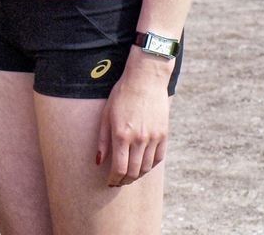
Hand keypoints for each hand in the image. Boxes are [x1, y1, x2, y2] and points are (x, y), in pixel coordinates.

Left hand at [96, 53, 171, 185]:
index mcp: (122, 135)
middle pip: (134, 172)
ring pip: (147, 167)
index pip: (119, 168)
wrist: (146, 80)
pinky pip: (158, 158)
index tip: (109, 182)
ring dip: (137, 175)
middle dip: (124, 180)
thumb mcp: (106, 115)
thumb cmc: (121, 95)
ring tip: (129, 176)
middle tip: (118, 182)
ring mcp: (154, 138)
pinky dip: (150, 166)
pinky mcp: (164, 135)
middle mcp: (139, 139)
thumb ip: (102, 140)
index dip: (114, 178)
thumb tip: (98, 162)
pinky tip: (143, 166)